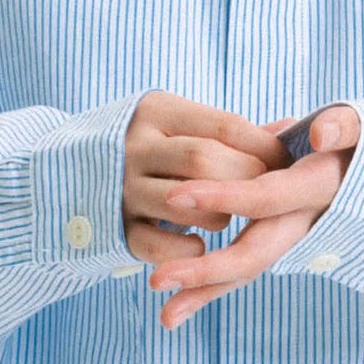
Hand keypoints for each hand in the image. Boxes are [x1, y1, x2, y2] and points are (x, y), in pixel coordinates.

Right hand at [122, 93, 291, 318]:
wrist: (70, 171)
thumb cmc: (151, 147)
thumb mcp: (180, 125)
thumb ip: (230, 132)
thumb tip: (292, 127)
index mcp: (158, 111)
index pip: (224, 126)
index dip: (263, 147)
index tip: (284, 163)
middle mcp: (136, 146)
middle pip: (205, 162)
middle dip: (245, 182)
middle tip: (259, 196)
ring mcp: (123, 188)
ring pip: (186, 204)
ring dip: (219, 216)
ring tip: (225, 217)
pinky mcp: (117, 227)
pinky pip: (160, 246)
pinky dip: (189, 252)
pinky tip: (199, 246)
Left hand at [144, 102, 360, 331]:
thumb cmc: (355, 141)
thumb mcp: (360, 130)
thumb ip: (346, 128)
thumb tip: (322, 136)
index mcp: (318, 190)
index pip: (267, 198)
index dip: (224, 197)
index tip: (175, 195)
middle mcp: (304, 224)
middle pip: (255, 254)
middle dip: (207, 270)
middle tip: (158, 279)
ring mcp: (290, 240)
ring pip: (246, 271)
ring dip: (204, 293)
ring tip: (165, 318)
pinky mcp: (274, 245)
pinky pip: (241, 270)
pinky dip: (209, 291)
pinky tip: (174, 313)